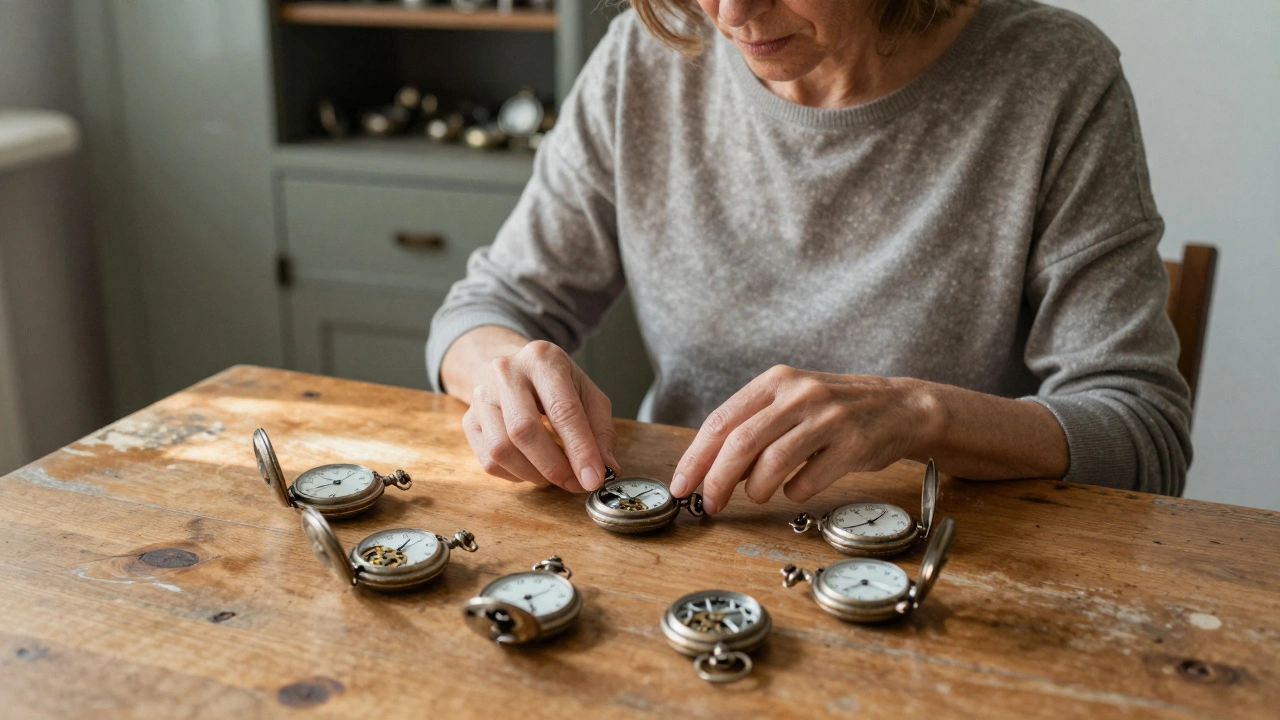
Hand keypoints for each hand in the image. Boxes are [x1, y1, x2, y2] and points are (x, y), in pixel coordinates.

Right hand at [461, 340, 617, 492]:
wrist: (514, 369)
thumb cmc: (555, 384)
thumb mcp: (587, 394)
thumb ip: (600, 430)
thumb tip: (606, 468)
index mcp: (543, 359)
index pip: (563, 409)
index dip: (580, 450)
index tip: (593, 479)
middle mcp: (506, 372)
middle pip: (524, 430)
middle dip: (554, 466)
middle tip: (575, 483)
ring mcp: (481, 395)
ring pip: (501, 449)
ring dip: (533, 474)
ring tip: (554, 474)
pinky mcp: (468, 419)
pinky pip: (488, 461)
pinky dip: (515, 474)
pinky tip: (531, 466)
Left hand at [668, 365, 936, 513]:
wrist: (900, 407)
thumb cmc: (835, 411)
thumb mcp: (791, 403)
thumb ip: (752, 428)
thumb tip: (709, 469)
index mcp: (776, 381)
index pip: (721, 420)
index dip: (696, 457)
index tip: (681, 485)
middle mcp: (800, 393)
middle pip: (741, 442)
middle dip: (716, 480)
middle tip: (709, 504)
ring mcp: (828, 417)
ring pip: (771, 463)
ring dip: (755, 490)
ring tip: (757, 495)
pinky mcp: (853, 444)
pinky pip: (807, 481)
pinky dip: (793, 492)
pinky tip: (797, 487)